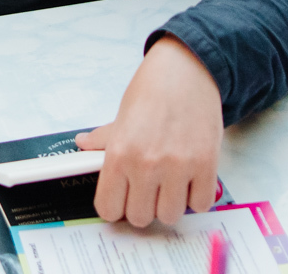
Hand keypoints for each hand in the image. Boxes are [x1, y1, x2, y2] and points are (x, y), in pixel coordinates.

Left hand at [75, 35, 223, 227]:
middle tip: (148, 190)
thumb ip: (104, 139)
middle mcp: (146, 164)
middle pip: (140, 217)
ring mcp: (178, 167)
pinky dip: (196, 197)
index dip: (116, 207)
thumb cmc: (153, 90)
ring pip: (170, 215)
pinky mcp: (206, 165)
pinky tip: (190, 180)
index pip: (109, 208)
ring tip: (170, 184)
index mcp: (119, 153)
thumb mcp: (122, 116)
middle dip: (143, 206)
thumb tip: (82, 146)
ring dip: (170, 204)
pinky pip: (200, 204)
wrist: (187, 69)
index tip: (123, 200)